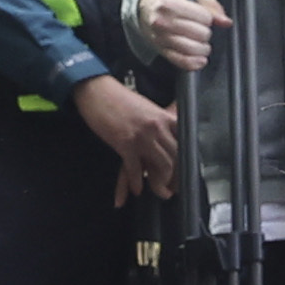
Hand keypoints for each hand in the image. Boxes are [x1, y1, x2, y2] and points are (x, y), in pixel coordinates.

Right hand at [73, 72, 181, 202]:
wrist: (97, 91)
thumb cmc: (119, 99)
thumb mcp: (147, 107)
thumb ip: (159, 121)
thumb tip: (168, 135)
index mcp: (164, 117)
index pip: (185, 139)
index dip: (187, 157)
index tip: (186, 169)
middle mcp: (157, 127)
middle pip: (177, 156)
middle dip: (178, 176)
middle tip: (175, 187)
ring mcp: (143, 136)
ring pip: (163, 166)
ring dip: (162, 184)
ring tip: (161, 192)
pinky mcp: (125, 144)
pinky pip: (136, 170)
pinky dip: (137, 183)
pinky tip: (137, 190)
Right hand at [133, 0, 225, 71]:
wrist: (146, 3)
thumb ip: (211, 4)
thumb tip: (225, 21)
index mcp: (169, 3)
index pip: (203, 17)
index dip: (208, 17)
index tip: (203, 15)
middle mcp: (162, 21)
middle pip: (199, 34)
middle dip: (206, 31)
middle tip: (201, 27)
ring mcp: (160, 37)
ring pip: (192, 49)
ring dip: (203, 48)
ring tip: (202, 42)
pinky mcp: (161, 50)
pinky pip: (181, 61)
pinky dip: (193, 63)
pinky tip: (201, 59)